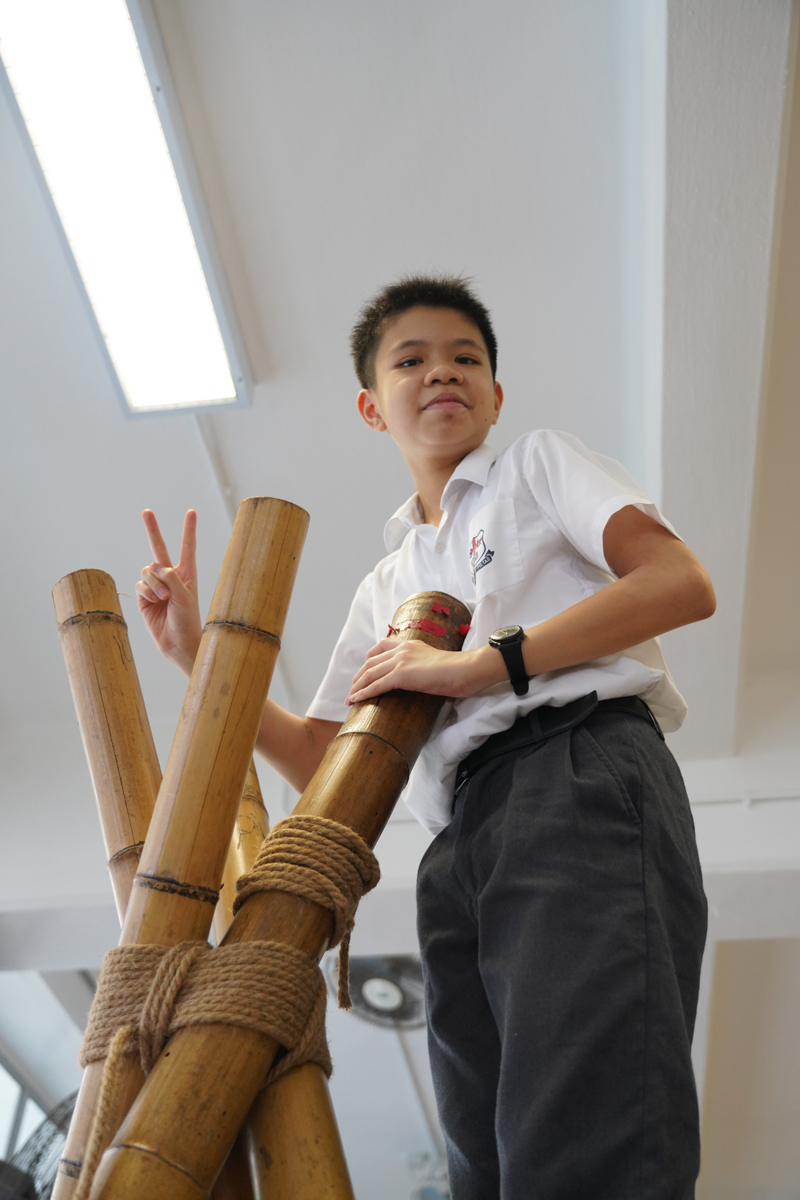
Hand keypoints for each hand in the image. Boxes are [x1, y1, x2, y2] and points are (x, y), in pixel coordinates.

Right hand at [135, 510, 201, 674]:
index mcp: (187, 574)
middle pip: (159, 548)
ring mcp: (156, 586)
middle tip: (147, 511)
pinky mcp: (144, 597)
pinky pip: (140, 584)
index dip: (188, 529)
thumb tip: (154, 566)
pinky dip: (146, 591)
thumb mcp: (184, 596)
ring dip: (154, 583)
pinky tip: (154, 601)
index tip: (191, 512)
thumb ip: (171, 577)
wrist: (177, 643)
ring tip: (163, 598)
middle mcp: (171, 577)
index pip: (187, 547)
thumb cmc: (187, 620)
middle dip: (152, 530)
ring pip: (147, 570)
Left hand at [345, 638, 503, 704]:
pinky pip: (377, 685)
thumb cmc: (457, 670)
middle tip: (352, 689)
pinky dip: (363, 693)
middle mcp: (402, 649)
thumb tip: (422, 680)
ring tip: (350, 698)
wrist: (466, 669)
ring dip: (357, 687)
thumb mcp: (434, 663)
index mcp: (410, 644)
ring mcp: (401, 661)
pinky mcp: (402, 675)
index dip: (368, 661)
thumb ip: (422, 667)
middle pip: (371, 662)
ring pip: (370, 673)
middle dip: (359, 677)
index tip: (364, 672)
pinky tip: (356, 700)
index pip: (381, 648)